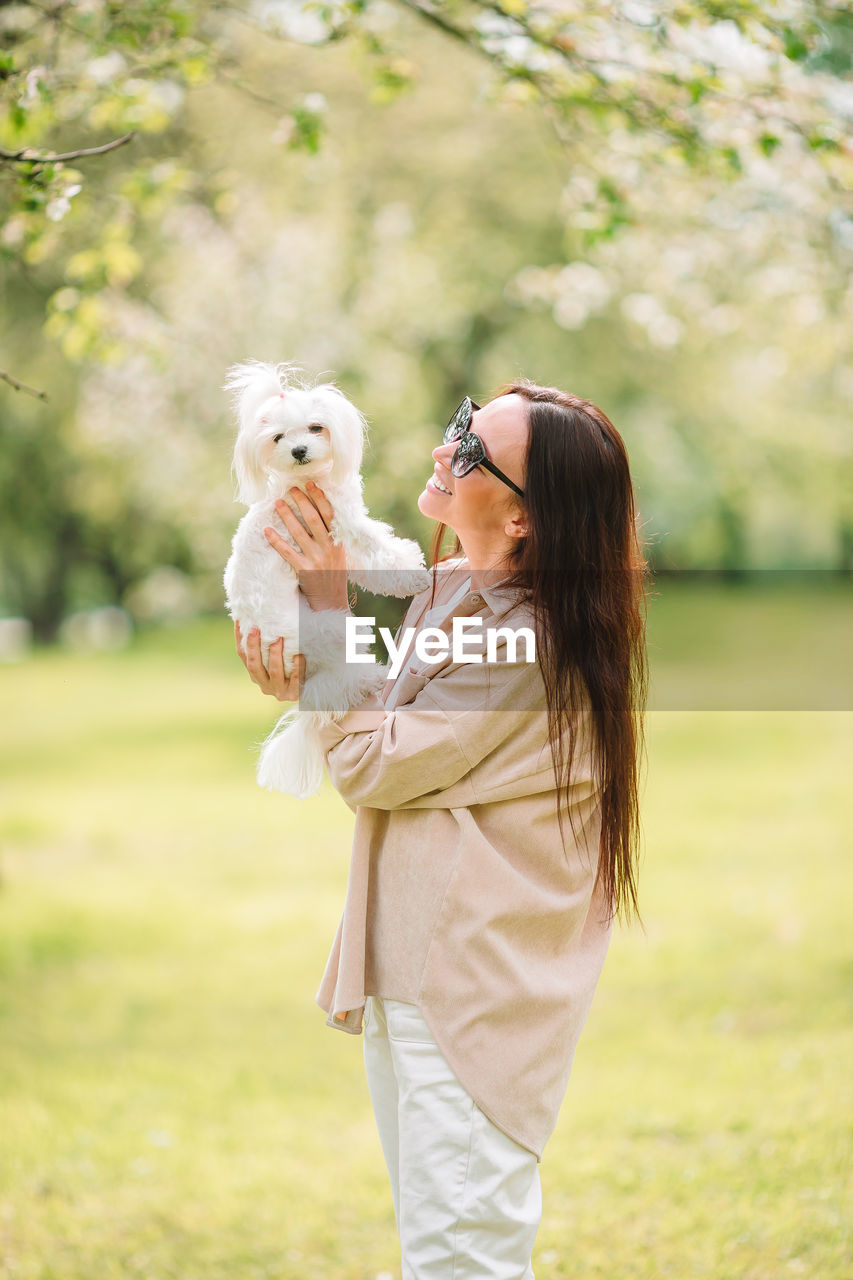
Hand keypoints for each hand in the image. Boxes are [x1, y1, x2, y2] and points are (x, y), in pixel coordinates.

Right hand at [235, 621, 304, 700]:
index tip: (241, 620)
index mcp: (255, 674)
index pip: (243, 655)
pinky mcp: (293, 694)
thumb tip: (259, 615)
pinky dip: (297, 667)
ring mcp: (278, 691)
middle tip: (255, 628)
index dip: (240, 638)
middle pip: (254, 665)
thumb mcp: (277, 655)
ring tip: (278, 638)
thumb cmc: (292, 665)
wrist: (312, 688)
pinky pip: (295, 679)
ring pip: (273, 672)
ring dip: (275, 654)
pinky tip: (299, 655)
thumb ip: (268, 642)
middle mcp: (263, 684)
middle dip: (254, 646)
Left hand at [264, 481, 348, 611]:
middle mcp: (328, 548)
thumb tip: (320, 515)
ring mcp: (316, 559)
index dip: (319, 497)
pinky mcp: (304, 570)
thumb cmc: (333, 576)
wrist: (332, 603)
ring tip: (277, 502)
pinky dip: (276, 540)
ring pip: (298, 532)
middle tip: (290, 489)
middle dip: (301, 501)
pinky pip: (287, 552)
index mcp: (338, 541)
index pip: (329, 514)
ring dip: (286, 515)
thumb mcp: (338, 554)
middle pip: (313, 519)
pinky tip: (267, 530)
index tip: (310, 484)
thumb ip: (331, 537)